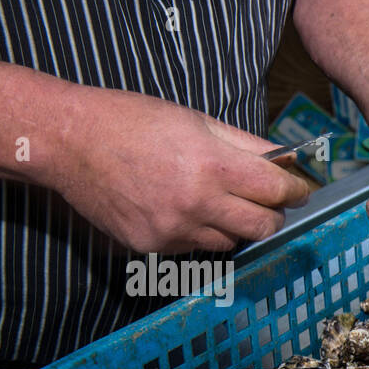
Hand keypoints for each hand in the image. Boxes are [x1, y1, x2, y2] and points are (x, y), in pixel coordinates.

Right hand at [53, 88, 310, 252]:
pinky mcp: (153, 246)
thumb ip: (246, 145)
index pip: (276, 191)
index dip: (296, 191)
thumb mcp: (196, 120)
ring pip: (231, 242)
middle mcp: (196, 202)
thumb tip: (286, 161)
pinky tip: (179, 209)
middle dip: (273, 215)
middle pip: (263, 227)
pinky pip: (195, 248)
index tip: (301, 190)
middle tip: (267, 202)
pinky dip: (199, 233)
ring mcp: (173, 229)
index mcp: (210, 165)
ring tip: (213, 200)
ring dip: (234, 226)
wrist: (67, 141)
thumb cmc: (131, 121)